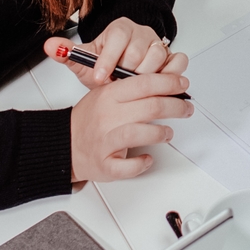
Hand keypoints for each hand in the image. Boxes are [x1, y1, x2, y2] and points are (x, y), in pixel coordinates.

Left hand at [45, 17, 187, 89]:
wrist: (122, 66)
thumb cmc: (106, 63)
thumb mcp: (85, 60)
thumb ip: (67, 54)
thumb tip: (50, 46)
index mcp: (119, 29)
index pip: (117, 38)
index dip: (107, 60)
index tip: (99, 77)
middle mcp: (141, 33)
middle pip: (137, 51)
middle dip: (125, 73)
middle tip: (117, 84)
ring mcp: (158, 43)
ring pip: (157, 56)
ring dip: (145, 76)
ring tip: (133, 86)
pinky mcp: (172, 55)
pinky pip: (178, 60)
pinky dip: (170, 73)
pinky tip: (157, 84)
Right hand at [69, 70, 192, 182]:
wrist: (63, 144)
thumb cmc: (89, 119)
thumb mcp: (106, 94)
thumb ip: (132, 88)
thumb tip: (167, 83)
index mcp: (110, 96)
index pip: (145, 83)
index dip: (170, 83)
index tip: (183, 85)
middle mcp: (108, 117)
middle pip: (151, 107)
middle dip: (176, 106)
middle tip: (186, 108)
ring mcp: (106, 141)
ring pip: (140, 133)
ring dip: (161, 133)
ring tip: (168, 133)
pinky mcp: (104, 165)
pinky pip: (127, 166)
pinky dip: (140, 163)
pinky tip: (147, 158)